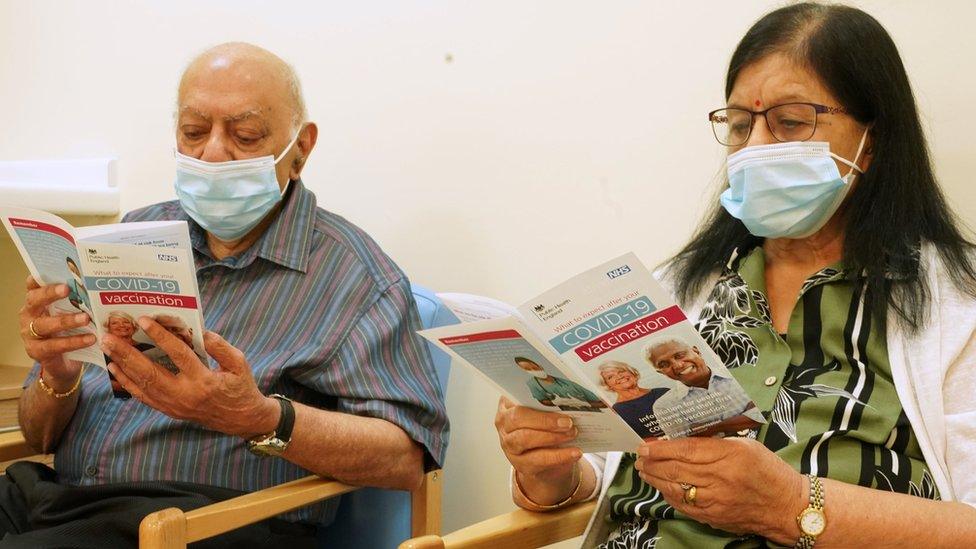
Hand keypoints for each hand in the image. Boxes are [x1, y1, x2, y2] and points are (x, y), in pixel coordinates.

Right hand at [18, 276, 91, 389]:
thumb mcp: (69, 314)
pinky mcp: (37, 351)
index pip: (33, 286)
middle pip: (34, 301)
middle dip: (49, 294)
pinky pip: (55, 345)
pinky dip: (74, 341)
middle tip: (67, 289)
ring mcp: (30, 334)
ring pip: (45, 325)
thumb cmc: (67, 332)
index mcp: (35, 303)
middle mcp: (29, 316)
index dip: (38, 278)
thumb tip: (95, 284)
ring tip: (85, 318)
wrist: (63, 364)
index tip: (49, 270)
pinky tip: (90, 339)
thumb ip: (75, 301)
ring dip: (66, 320)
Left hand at [101, 317, 277, 437]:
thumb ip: (220, 347)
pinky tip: (116, 370)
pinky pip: (143, 397)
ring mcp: (174, 405)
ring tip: (108, 349)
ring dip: (122, 366)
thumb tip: (200, 331)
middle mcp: (185, 395)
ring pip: (142, 386)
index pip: (178, 355)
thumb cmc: (240, 387)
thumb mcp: (239, 364)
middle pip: (150, 372)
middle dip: (127, 354)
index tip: (144, 321)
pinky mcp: (169, 411)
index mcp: (204, 381)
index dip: (160, 336)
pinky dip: (127, 383)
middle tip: (109, 337)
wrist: (240, 419)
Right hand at [495, 396, 580, 504]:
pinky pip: (537, 461)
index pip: (515, 399)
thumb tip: (569, 401)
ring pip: (525, 440)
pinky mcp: (519, 464)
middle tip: (568, 423)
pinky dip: (558, 457)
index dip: (532, 400)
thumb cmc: (542, 424)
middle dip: (545, 421)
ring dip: (552, 438)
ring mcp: (509, 446)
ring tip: (572, 436)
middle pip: (518, 419)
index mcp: (508, 405)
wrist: (541, 452)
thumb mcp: (542, 410)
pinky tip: (573, 454)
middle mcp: (504, 424)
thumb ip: (548, 403)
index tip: (555, 404)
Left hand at [635, 437, 805, 544]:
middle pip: (676, 469)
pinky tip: (661, 486)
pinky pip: (684, 505)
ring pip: (676, 488)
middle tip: (639, 456)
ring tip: (644, 470)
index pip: (687, 450)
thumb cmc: (769, 471)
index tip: (646, 444)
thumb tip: (684, 438)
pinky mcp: (714, 517)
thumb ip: (715, 441)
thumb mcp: (746, 445)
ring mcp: (716, 501)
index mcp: (730, 455)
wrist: (788, 507)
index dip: (662, 448)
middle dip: (652, 462)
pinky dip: (669, 495)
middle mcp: (721, 478)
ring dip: (655, 479)